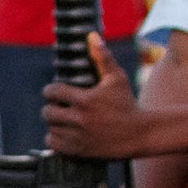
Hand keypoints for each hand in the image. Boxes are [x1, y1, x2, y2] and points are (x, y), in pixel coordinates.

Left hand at [43, 36, 148, 155]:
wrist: (140, 134)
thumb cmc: (127, 103)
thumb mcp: (117, 79)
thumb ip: (102, 58)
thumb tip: (92, 36)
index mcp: (86, 100)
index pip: (52, 91)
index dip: (52, 90)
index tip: (57, 91)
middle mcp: (80, 119)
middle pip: (48, 111)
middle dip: (52, 106)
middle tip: (60, 106)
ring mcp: (79, 137)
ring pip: (50, 128)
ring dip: (54, 123)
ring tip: (64, 119)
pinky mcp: (79, 151)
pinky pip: (53, 144)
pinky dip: (55, 139)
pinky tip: (66, 132)